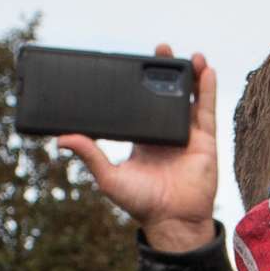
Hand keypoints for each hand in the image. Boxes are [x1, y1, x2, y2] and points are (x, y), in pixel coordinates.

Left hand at [59, 46, 220, 254]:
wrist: (173, 221)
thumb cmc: (141, 204)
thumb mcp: (109, 177)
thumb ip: (90, 155)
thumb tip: (62, 138)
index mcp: (143, 139)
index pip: (141, 104)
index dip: (140, 83)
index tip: (136, 61)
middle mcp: (165, 134)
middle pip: (167, 94)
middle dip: (165, 71)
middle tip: (159, 48)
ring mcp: (187, 136)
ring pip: (189, 98)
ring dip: (190, 75)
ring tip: (187, 55)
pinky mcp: (205, 141)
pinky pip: (206, 110)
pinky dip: (207, 89)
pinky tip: (206, 70)